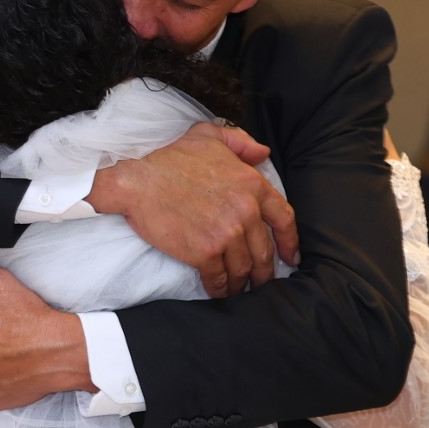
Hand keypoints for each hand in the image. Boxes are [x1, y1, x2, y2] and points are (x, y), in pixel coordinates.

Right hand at [88, 122, 299, 297]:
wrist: (137, 183)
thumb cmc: (170, 159)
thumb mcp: (209, 136)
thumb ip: (240, 142)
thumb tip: (263, 152)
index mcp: (252, 184)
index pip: (284, 219)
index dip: (290, 242)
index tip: (290, 257)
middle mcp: (245, 211)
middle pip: (264, 251)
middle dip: (264, 271)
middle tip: (261, 281)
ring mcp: (226, 234)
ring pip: (243, 269)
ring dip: (242, 283)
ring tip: (238, 289)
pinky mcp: (205, 253)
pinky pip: (220, 279)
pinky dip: (220, 289)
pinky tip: (218, 291)